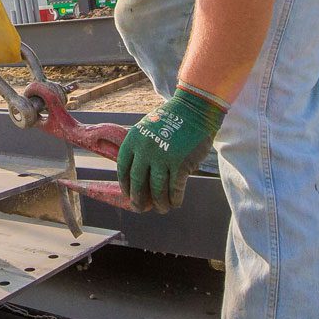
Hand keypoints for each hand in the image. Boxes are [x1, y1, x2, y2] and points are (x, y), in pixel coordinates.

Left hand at [115, 85, 226, 211]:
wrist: (194, 110)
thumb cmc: (171, 121)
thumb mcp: (147, 129)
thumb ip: (140, 149)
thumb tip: (138, 179)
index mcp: (134, 140)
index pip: (123, 169)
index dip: (125, 186)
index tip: (128, 195)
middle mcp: (145, 150)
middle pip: (138, 183)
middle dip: (138, 200)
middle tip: (141, 209)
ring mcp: (163, 158)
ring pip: (157, 190)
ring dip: (159, 204)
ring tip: (162, 209)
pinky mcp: (181, 164)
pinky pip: (175, 189)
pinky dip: (175, 199)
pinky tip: (175, 203)